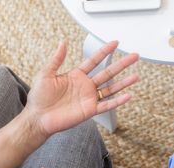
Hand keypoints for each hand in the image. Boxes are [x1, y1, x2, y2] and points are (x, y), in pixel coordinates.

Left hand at [24, 40, 139, 138]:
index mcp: (76, 76)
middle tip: (133, 56)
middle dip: (121, 64)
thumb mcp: (45, 74)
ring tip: (136, 76)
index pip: (94, 61)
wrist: (38, 118)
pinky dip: (118, 101)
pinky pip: (107, 104)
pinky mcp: (90, 110)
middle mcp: (85, 86)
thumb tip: (62, 43)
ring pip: (111, 88)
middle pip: (108, 72)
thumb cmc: (39, 98)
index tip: (115, 44)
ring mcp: (89, 98)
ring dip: (124, 82)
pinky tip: (128, 96)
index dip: (105, 52)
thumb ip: (56, 59)